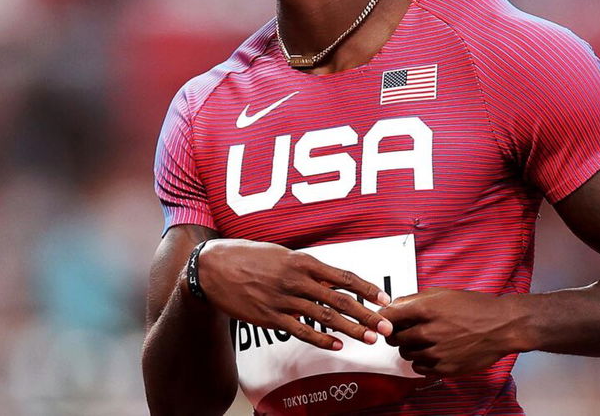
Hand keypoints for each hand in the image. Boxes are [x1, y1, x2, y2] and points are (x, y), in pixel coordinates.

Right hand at [197, 239, 393, 350]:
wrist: (211, 268)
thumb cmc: (246, 256)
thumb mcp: (280, 253)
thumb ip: (305, 266)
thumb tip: (328, 278)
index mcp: (301, 260)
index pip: (343, 276)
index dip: (367, 289)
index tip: (385, 300)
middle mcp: (296, 280)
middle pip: (340, 299)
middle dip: (367, 314)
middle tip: (387, 326)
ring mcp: (283, 300)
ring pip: (325, 317)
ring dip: (350, 329)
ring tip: (370, 339)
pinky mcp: (270, 317)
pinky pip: (301, 330)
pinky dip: (321, 339)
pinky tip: (337, 345)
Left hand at [382, 289, 528, 375]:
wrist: (502, 326)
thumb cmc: (476, 308)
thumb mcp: (443, 293)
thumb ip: (415, 299)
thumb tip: (395, 305)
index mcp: (426, 309)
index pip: (389, 316)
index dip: (384, 319)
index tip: (385, 321)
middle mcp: (429, 331)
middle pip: (394, 338)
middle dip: (397, 333)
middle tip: (406, 331)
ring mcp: (436, 352)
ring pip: (405, 354)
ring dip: (410, 348)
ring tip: (424, 340)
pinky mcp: (444, 368)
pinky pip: (419, 368)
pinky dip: (421, 361)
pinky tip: (431, 352)